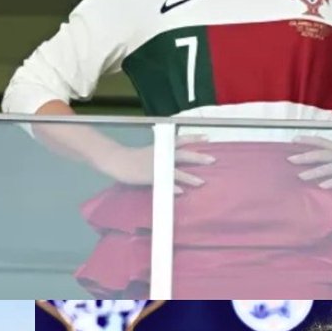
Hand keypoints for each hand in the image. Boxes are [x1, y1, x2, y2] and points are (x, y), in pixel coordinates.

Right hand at [97, 141, 214, 192]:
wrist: (118, 160)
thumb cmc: (134, 157)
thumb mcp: (152, 151)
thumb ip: (164, 154)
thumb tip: (175, 160)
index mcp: (162, 146)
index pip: (181, 139)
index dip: (194, 138)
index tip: (207, 138)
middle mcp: (162, 154)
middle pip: (184, 155)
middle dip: (199, 158)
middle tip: (213, 160)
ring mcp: (157, 166)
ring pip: (176, 171)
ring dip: (189, 178)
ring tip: (201, 183)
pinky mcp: (150, 176)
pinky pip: (164, 182)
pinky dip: (172, 187)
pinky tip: (180, 192)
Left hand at [288, 136, 331, 188]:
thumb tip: (320, 162)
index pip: (322, 141)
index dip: (308, 140)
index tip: (293, 139)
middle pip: (321, 154)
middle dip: (305, 157)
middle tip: (289, 160)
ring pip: (329, 167)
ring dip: (314, 172)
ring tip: (300, 177)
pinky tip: (322, 187)